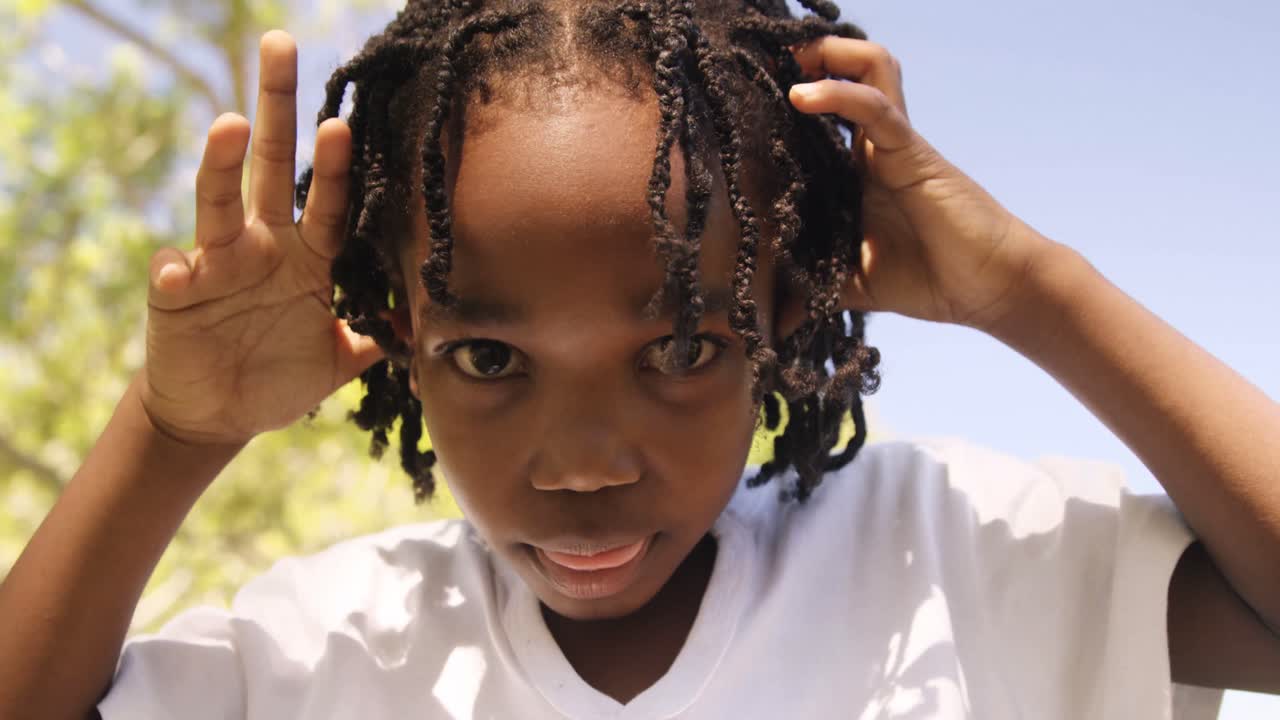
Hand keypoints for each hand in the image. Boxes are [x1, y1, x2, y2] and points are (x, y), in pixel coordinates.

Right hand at [141, 31, 382, 446]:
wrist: (220, 414)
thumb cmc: (280, 377)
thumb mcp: (339, 361)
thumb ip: (378, 339)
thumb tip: (428, 327)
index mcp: (309, 259)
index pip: (331, 202)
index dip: (338, 166)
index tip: (347, 121)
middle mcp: (264, 247)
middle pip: (272, 168)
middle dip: (277, 108)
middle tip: (279, 47)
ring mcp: (217, 263)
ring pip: (218, 203)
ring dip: (222, 164)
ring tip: (231, 125)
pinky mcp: (175, 292)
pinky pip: (173, 272)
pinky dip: (174, 269)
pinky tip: (178, 269)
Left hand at [785, 36, 1054, 331]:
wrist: (987, 289)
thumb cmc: (928, 279)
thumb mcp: (852, 282)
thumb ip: (811, 285)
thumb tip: (769, 315)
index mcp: (858, 172)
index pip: (822, 117)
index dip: (791, 97)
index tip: (747, 97)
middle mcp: (874, 149)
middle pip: (848, 74)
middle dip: (811, 56)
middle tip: (766, 58)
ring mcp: (895, 144)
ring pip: (870, 70)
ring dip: (831, 54)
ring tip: (792, 55)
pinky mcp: (911, 151)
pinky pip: (876, 109)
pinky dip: (839, 94)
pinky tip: (801, 94)